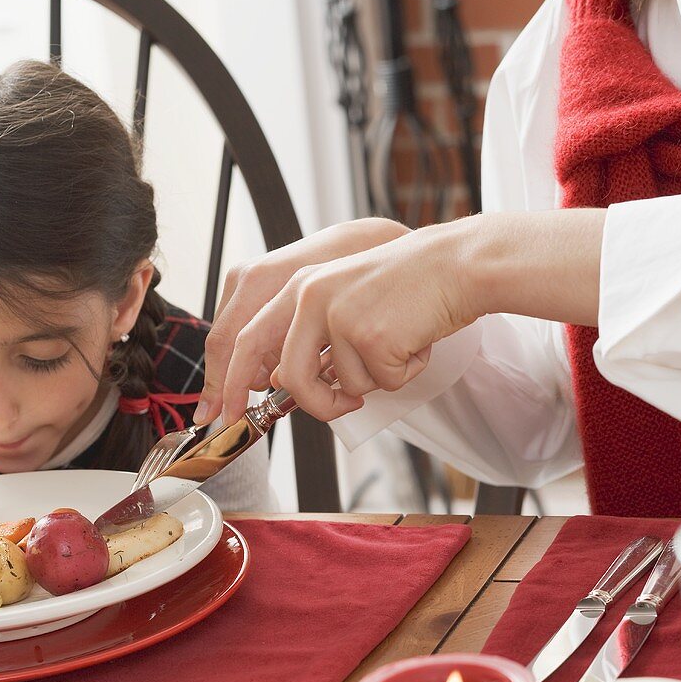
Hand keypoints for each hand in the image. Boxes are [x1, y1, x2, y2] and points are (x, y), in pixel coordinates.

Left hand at [195, 218, 409, 423]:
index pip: (245, 337)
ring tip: (397, 345)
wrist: (455, 266)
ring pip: (342, 386)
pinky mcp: (368, 334)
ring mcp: (338, 315)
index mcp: (298, 287)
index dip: (230, 382)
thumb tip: (280, 381)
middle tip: (320, 415)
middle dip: (305, 405)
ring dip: (374, 381)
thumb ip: (309, 337)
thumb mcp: (344, 304)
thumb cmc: (406, 290)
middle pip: (289, 375)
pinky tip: (415, 341)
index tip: (225, 413)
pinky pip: (379, 383)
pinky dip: (402, 374)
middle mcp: (309, 297)